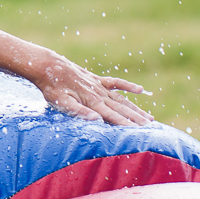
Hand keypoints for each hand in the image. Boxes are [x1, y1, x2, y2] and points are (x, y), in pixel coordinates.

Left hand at [36, 56, 152, 125]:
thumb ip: (79, 111)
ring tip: (149, 118)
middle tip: (151, 128)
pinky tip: (140, 90)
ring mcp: (98, 85)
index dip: (125, 124)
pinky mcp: (96, 79)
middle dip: (136, 119)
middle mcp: (99, 93)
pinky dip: (128, 86)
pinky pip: (116, 82)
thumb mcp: (61, 103)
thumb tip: (97, 120)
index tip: (139, 132)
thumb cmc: (52, 87)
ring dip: (135, 108)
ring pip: (122, 98)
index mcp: (91, 102)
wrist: (48, 66)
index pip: (112, 116)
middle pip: (121, 108)